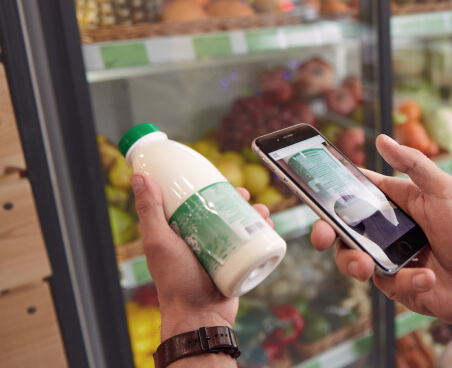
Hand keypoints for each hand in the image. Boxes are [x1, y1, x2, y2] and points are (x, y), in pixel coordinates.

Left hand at [131, 173, 272, 340]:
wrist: (200, 316)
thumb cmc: (175, 282)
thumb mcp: (159, 241)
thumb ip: (150, 211)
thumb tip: (140, 177)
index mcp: (177, 233)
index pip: (192, 202)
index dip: (206, 187)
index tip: (217, 178)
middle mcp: (198, 241)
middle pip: (220, 212)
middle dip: (235, 199)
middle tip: (244, 194)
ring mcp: (218, 252)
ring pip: (238, 226)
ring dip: (253, 215)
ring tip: (261, 211)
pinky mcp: (235, 264)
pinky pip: (251, 245)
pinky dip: (262, 233)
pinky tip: (269, 226)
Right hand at [311, 135, 451, 326]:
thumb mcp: (445, 191)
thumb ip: (414, 165)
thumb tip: (382, 138)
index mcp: (397, 203)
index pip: (357, 193)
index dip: (333, 192)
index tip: (315, 193)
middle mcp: (388, 230)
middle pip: (344, 229)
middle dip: (326, 233)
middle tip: (323, 237)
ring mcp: (389, 259)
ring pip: (353, 259)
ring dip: (356, 263)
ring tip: (369, 267)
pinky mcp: (396, 285)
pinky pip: (384, 284)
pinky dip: (406, 281)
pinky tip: (427, 278)